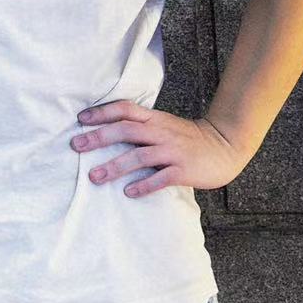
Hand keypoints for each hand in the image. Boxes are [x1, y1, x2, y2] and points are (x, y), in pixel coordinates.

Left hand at [69, 100, 252, 196]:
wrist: (225, 145)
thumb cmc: (188, 137)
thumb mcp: (164, 124)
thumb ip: (141, 125)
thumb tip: (108, 130)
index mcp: (154, 119)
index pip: (125, 109)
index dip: (102, 112)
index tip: (81, 119)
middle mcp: (161, 132)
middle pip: (126, 130)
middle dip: (99, 137)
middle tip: (77, 146)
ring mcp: (172, 151)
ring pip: (139, 156)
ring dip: (115, 166)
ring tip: (94, 176)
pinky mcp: (183, 170)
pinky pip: (160, 178)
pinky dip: (143, 184)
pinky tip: (128, 192)